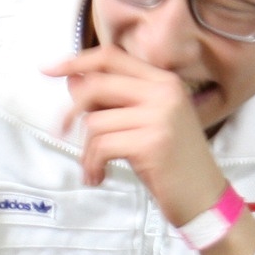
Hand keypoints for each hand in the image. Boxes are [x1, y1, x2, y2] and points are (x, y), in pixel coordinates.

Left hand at [44, 46, 225, 218]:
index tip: (49, 70)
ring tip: (96, 167)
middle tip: (62, 133)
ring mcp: (159, 116)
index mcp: (163, 81)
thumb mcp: (143, 124)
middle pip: (96, 85)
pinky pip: (101, 146)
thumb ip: (112, 100)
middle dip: (71, 112)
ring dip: (87, 150)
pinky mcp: (151, 142)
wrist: (204, 198)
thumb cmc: (172, 163)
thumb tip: (72, 80)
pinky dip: (92, 164)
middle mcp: (164, 92)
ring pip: (95, 121)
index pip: (111, 56)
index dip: (76, 61)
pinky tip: (100, 176)